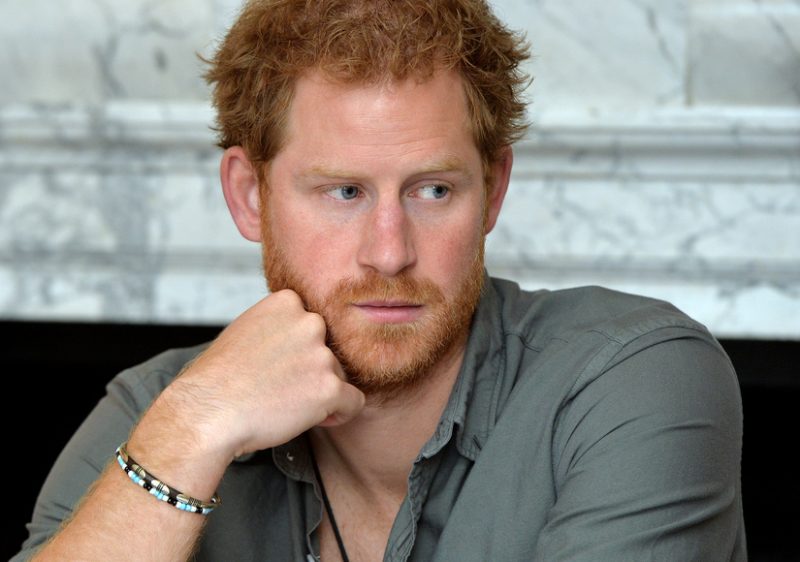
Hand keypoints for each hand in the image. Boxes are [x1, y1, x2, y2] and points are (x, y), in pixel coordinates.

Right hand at [135, 289, 365, 464]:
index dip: (299, 351)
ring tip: (285, 405)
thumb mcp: (246, 331)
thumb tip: (304, 336)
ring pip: (339, 376)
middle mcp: (309, 322)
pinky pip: (354, 402)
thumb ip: (279, 327)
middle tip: (281, 389)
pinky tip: (316, 419)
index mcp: (287, 302)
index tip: (279, 367)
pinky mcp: (330, 387)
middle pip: (329, 350)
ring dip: (320, 393)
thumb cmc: (220, 379)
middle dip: (312, 371)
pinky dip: (340, 414)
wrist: (206, 413)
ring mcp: (321, 354)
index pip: (312, 327)